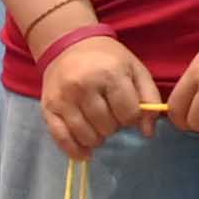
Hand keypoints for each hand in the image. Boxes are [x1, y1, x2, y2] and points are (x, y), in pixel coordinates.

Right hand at [38, 28, 162, 161]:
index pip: (129, 114)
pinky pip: (61, 138)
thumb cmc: (108, 59)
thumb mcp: (136, 70)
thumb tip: (148, 132)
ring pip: (87, 136)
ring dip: (98, 138)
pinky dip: (75, 151)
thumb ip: (149, 99)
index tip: (128, 111)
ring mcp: (63, 98)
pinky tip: (86, 153)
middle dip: (115, 126)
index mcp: (109, 74)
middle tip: (111, 114)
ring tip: (99, 126)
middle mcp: (84, 86)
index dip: (132, 118)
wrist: (68, 44)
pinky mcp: (48, 108)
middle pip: (108, 127)